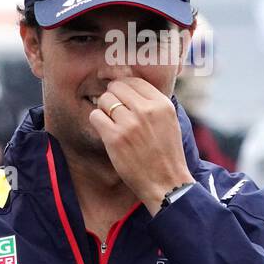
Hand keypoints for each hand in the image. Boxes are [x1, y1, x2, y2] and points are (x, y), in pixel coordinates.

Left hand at [87, 77, 193, 214]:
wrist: (166, 182)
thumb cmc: (165, 153)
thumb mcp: (169, 121)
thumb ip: (152, 104)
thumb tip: (128, 84)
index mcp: (162, 104)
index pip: (134, 80)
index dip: (123, 87)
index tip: (120, 96)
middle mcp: (146, 110)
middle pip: (117, 87)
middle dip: (112, 97)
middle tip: (114, 111)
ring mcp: (130, 123)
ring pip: (105, 99)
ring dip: (104, 109)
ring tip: (112, 122)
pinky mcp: (115, 137)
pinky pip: (95, 116)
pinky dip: (97, 122)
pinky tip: (105, 131)